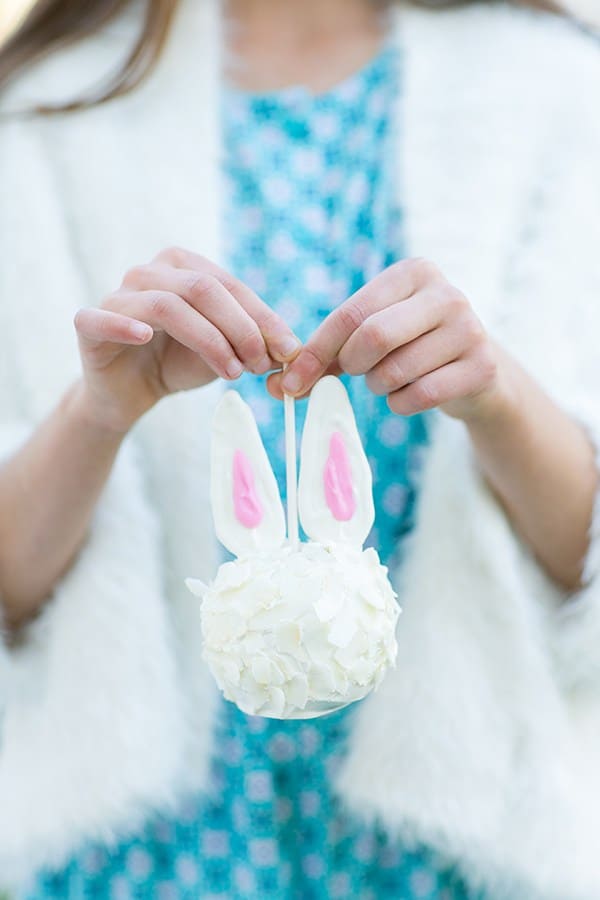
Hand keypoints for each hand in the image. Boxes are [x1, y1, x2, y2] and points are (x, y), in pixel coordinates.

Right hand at [73, 247, 300, 432]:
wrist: (131, 393)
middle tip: (260, 366)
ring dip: (208, 340)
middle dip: (240, 328)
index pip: (231, 286)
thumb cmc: (179, 363)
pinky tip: (144, 337)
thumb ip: (254, 345)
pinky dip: (124, 325)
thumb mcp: (225, 352)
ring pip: (167, 305)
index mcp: (184, 266)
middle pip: (203, 289)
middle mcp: (149, 272)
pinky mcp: (88, 324)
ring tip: (231, 372)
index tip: (289, 351)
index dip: (262, 319)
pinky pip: (103, 318)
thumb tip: (294, 350)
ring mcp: (117, 296)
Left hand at [269, 258, 499, 420]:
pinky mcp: (482, 366)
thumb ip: (325, 356)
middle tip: (357, 372)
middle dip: (352, 366)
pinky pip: (420, 396)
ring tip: (391, 378)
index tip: (291, 381)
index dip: (316, 351)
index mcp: (413, 273)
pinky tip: (411, 393)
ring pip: (395, 371)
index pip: (352, 313)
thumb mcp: (370, 338)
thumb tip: (276, 385)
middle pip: (372, 337)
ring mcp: (470, 329)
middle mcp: (446, 294)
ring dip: (379, 386)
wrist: (475, 371)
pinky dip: (401, 404)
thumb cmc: (410, 348)